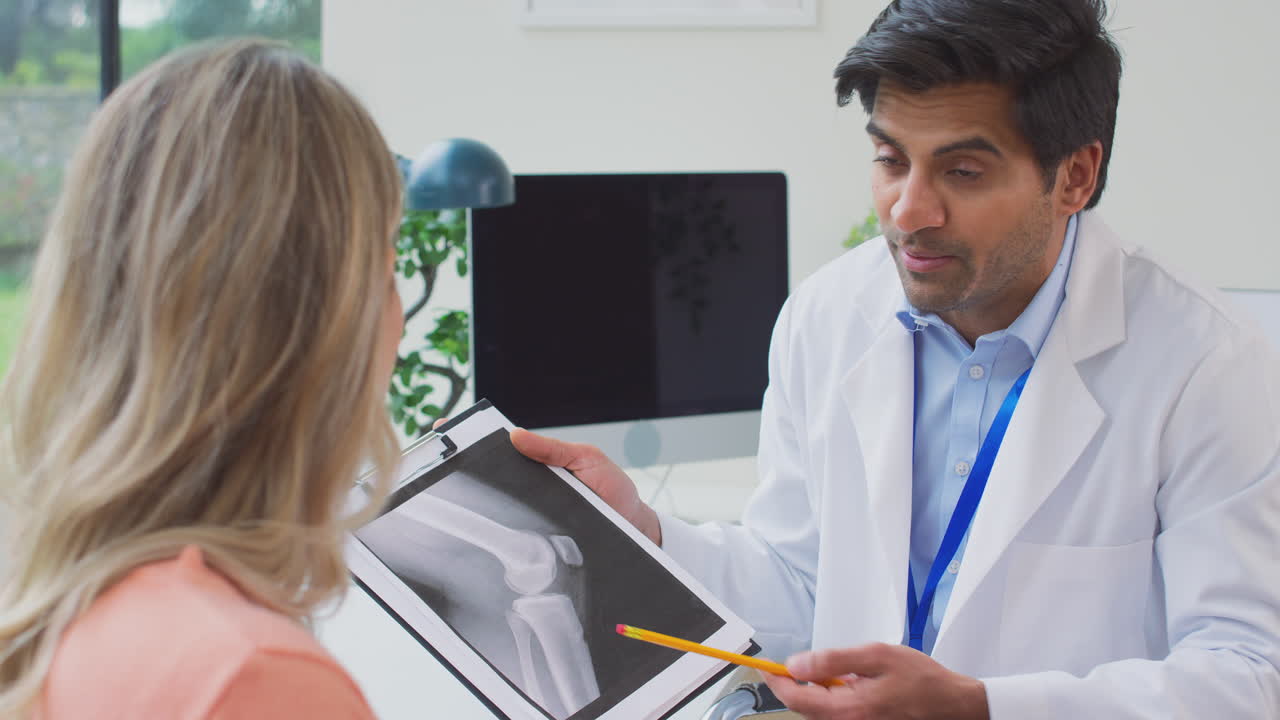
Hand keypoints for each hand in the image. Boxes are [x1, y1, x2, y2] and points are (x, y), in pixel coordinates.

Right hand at [434, 419, 659, 545]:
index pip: (500, 446)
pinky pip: (513, 534)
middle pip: (491, 475)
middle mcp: (530, 487)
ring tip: (452, 486)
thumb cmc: (613, 491)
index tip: (445, 429)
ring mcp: (532, 512)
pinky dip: (498, 531)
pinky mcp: (537, 540)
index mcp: (540, 463)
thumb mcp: (588, 459)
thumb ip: (554, 450)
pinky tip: (483, 527)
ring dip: (477, 501)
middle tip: (442, 459)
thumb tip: (515, 435)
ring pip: (498, 506)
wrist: (634, 530)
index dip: (471, 438)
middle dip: (463, 467)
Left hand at [762, 643, 987, 719]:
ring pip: (820, 711)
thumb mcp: (875, 656)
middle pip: (806, 708)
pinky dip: (832, 697)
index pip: (797, 700)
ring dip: (815, 691)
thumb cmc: (921, 679)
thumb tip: (797, 664)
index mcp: (850, 709)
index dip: (777, 683)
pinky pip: (836, 713)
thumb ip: (833, 660)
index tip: (767, 668)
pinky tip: (848, 683)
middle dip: (795, 686)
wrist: (952, 702)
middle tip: (792, 665)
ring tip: (835, 672)